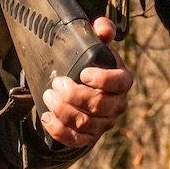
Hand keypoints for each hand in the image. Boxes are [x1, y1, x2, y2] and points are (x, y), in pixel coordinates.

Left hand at [38, 19, 133, 148]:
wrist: (84, 89)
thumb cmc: (91, 64)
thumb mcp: (96, 46)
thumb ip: (101, 31)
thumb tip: (102, 28)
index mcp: (122, 81)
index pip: (120, 83)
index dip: (102, 79)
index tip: (83, 73)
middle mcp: (117, 105)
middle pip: (98, 105)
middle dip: (74, 95)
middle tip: (56, 83)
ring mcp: (104, 123)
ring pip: (85, 123)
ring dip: (63, 110)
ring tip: (48, 96)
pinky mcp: (90, 137)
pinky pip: (76, 140)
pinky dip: (59, 130)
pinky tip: (46, 117)